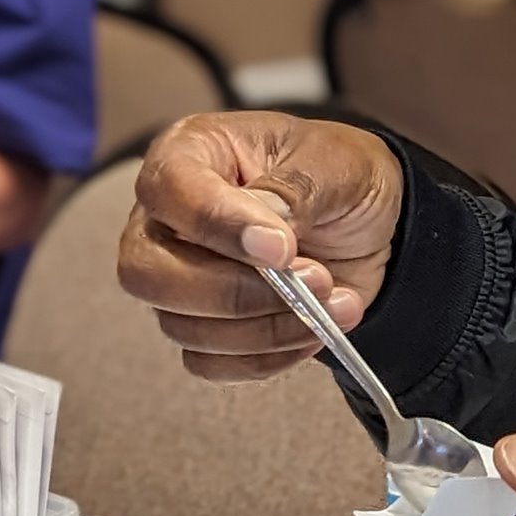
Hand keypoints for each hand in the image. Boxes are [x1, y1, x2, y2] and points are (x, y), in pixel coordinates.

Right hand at [116, 113, 403, 382]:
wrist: (368, 221)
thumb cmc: (338, 174)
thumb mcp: (334, 163)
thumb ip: (295, 190)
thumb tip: (262, 235)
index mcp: (189, 153)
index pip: (168, 192)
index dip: (219, 225)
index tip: (282, 248)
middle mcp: (167, 218)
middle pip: (148, 273)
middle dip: (236, 292)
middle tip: (314, 280)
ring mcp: (177, 276)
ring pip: (182, 326)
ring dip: (266, 327)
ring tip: (333, 301)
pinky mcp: (203, 325)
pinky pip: (209, 362)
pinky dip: (265, 357)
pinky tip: (313, 330)